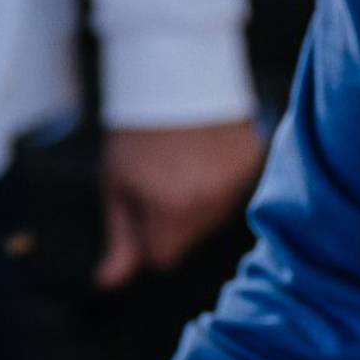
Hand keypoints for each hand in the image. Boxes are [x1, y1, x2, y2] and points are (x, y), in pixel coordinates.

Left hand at [96, 117, 267, 288]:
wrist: (171, 75)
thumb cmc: (135, 135)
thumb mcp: (117, 186)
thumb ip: (119, 240)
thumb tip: (105, 284)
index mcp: (171, 211)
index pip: (162, 259)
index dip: (147, 238)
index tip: (140, 208)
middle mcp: (210, 202)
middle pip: (189, 241)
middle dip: (172, 222)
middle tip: (160, 177)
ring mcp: (237, 182)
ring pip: (213, 218)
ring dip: (198, 202)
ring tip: (183, 163)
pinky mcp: (254, 162)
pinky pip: (235, 192)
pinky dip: (221, 180)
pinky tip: (206, 154)